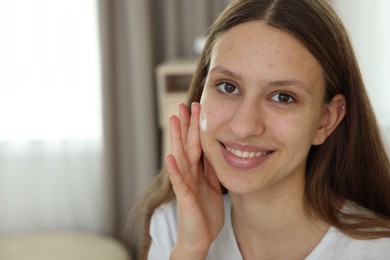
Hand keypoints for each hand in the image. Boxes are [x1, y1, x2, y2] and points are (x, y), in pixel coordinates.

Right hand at [166, 102, 223, 259]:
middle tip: (184, 105)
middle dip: (186, 125)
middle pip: (187, 145)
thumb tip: (215, 153)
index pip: (196, 145)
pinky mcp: (184, 198)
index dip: (196, 127)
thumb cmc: (204, 214)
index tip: (197, 108)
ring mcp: (185, 185)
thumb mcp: (212, 187)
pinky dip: (174, 170)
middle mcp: (189, 175)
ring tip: (174, 121)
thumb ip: (210, 171)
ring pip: (180, 157)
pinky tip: (170, 157)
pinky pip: (179, 182)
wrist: (199, 238)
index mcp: (197, 172)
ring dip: (177, 139)